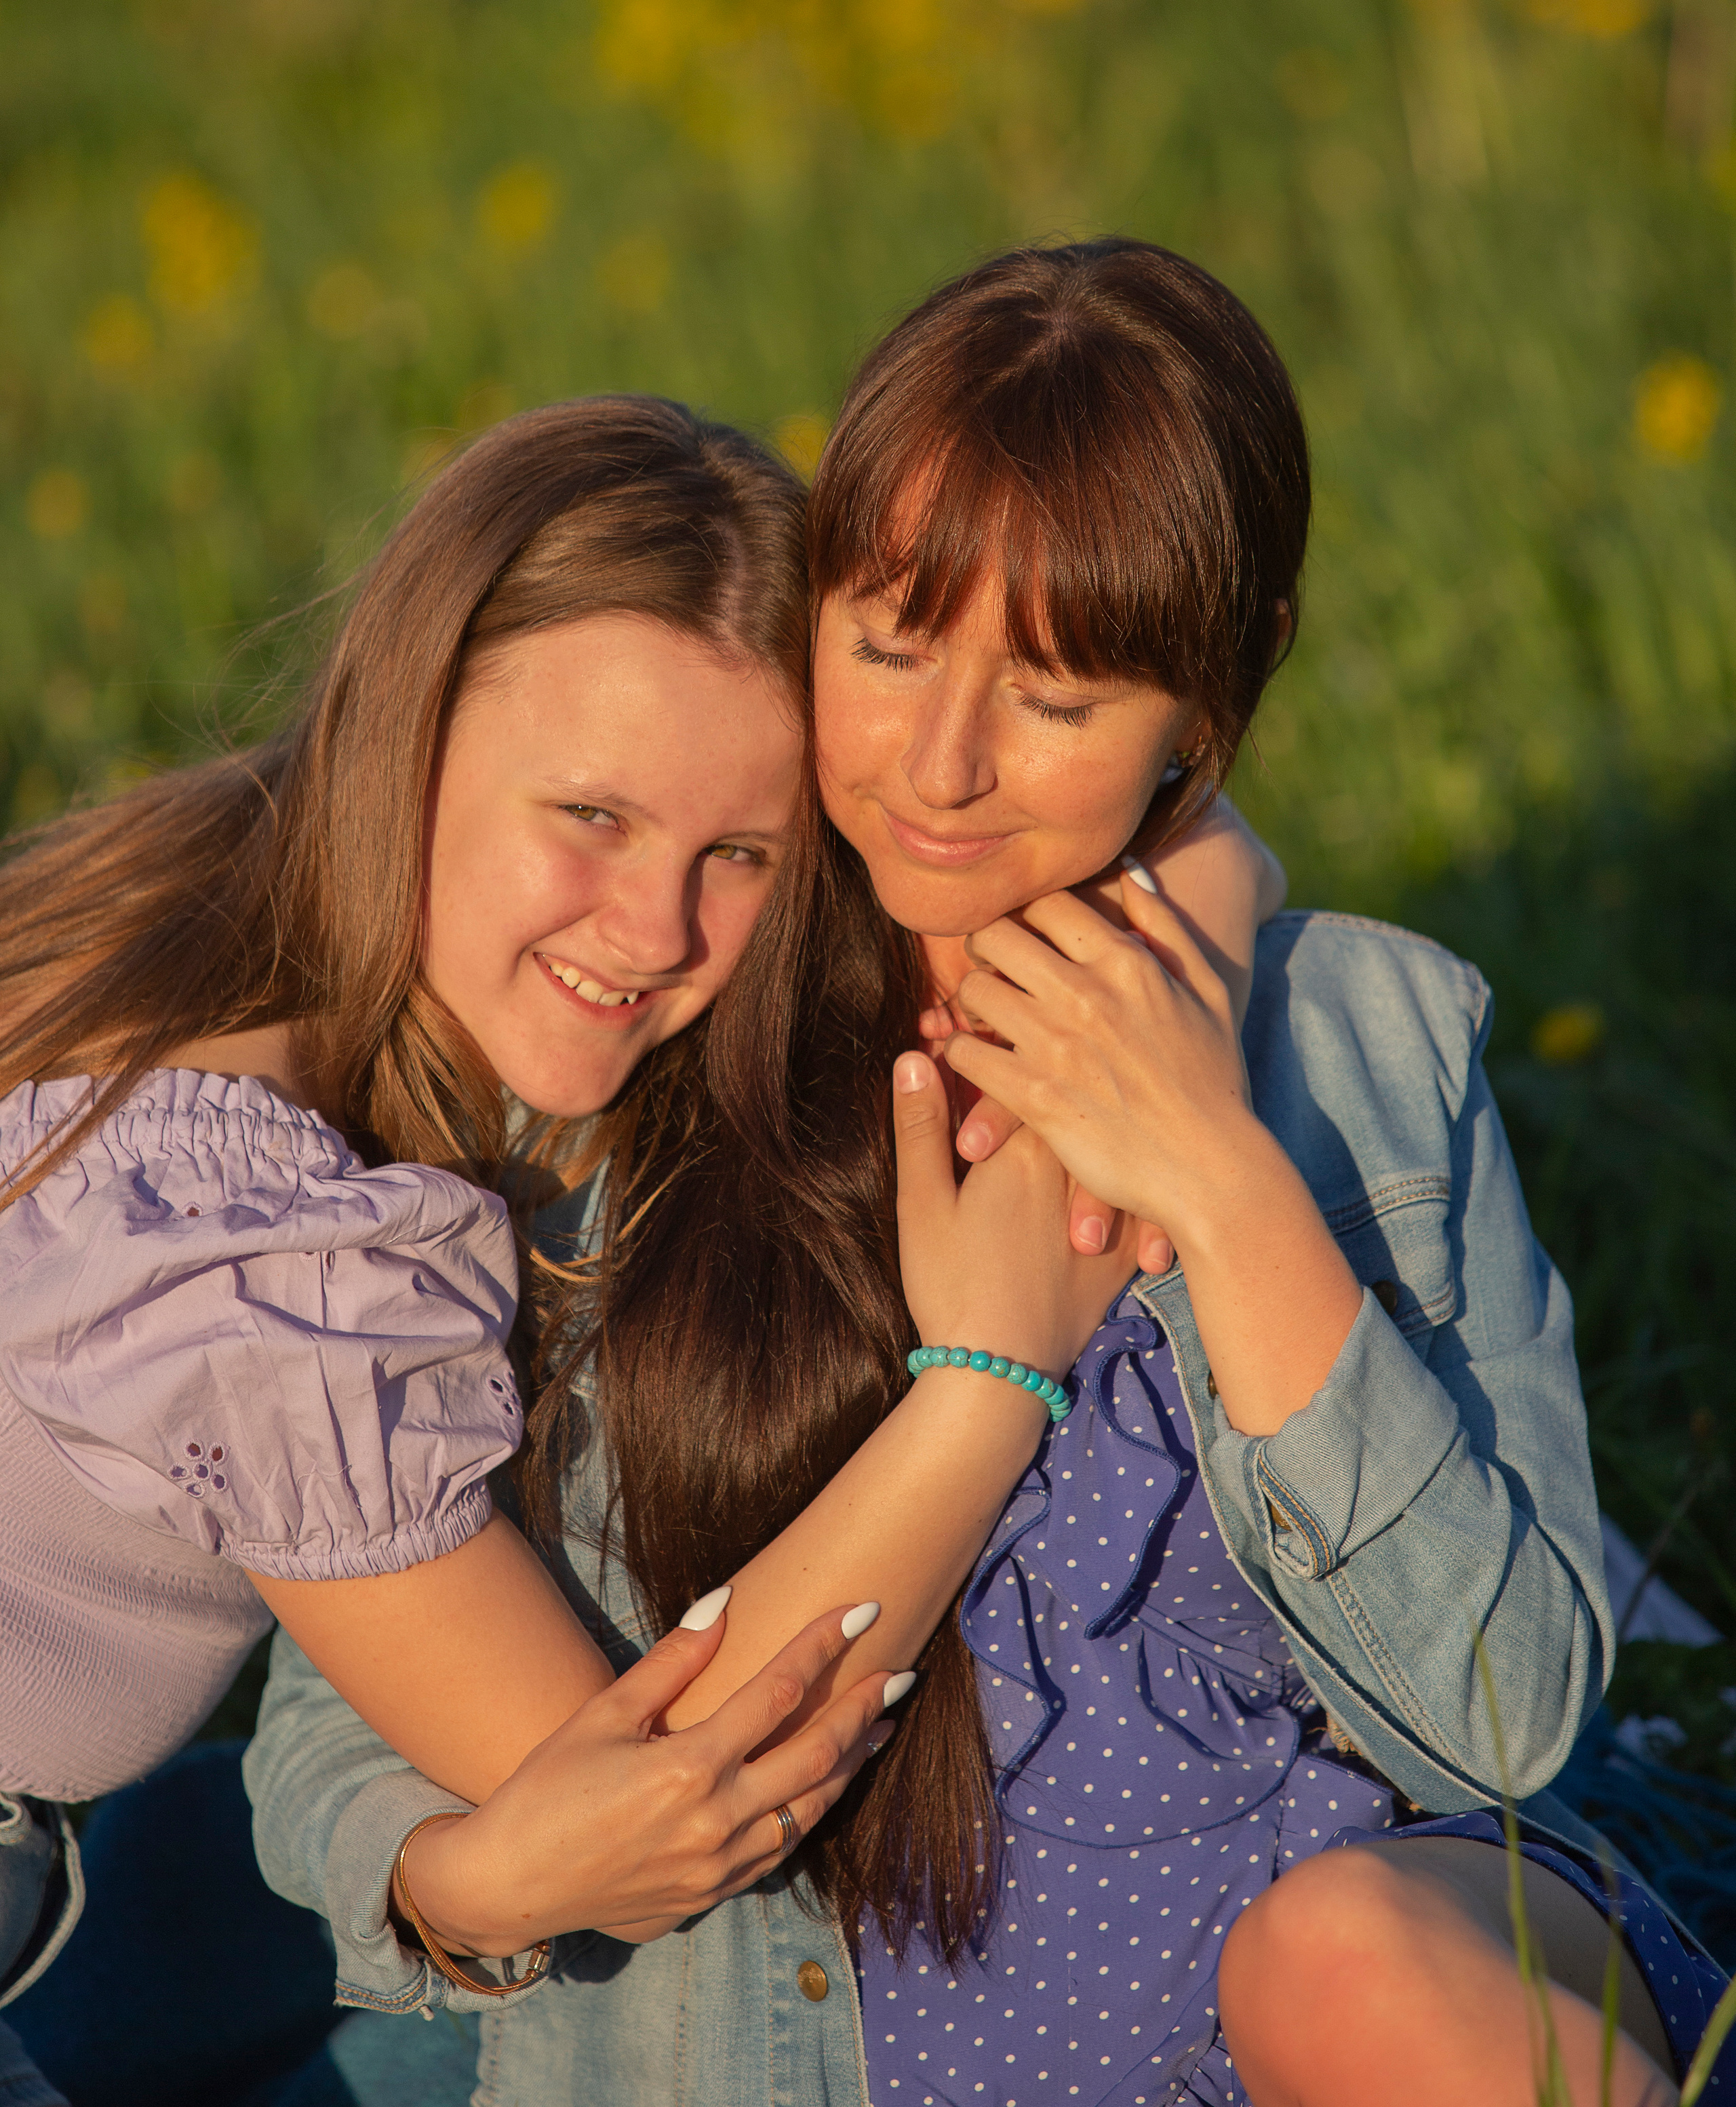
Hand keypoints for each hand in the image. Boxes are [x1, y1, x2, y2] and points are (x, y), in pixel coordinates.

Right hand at [399, 1603, 897, 1958]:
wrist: (508, 1886)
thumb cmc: (547, 1790)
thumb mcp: (603, 1714)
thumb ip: (671, 1662)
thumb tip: (724, 1603)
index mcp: (688, 1769)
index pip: (779, 1691)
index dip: (825, 1644)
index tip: (862, 1607)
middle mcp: (715, 1823)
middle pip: (815, 1755)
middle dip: (862, 1709)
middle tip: (900, 1673)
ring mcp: (718, 1868)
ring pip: (810, 1810)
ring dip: (849, 1766)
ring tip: (880, 1728)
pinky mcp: (710, 1897)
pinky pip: (780, 1851)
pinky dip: (811, 1811)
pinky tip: (824, 1786)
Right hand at [893, 1047, 1132, 1379]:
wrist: (999, 1372)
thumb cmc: (950, 1286)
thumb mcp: (921, 1204)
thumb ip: (921, 1127)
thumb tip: (916, 1055)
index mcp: (1025, 1148)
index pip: (1034, 1070)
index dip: (1019, 1049)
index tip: (1005, 1041)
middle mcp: (1078, 1171)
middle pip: (1085, 1101)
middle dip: (1070, 1078)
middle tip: (1057, 1060)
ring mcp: (1109, 1213)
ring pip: (1124, 1144)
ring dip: (1114, 1124)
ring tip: (1114, 1102)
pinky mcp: (1126, 1255)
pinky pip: (1149, 1200)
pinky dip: (1144, 1181)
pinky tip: (1143, 1171)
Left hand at [940, 867, 1254, 1249]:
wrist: (1212, 1168)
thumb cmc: (1215, 1080)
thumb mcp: (1208, 991)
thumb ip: (1166, 926)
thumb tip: (1132, 869)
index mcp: (1126, 961)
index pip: (1046, 902)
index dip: (1024, 913)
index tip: (1021, 935)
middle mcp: (1086, 993)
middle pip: (995, 935)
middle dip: (984, 948)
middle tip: (990, 970)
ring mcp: (1057, 1045)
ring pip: (972, 992)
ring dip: (970, 1003)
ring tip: (984, 1019)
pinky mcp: (1035, 1096)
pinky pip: (967, 1055)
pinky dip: (963, 1055)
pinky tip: (978, 1063)